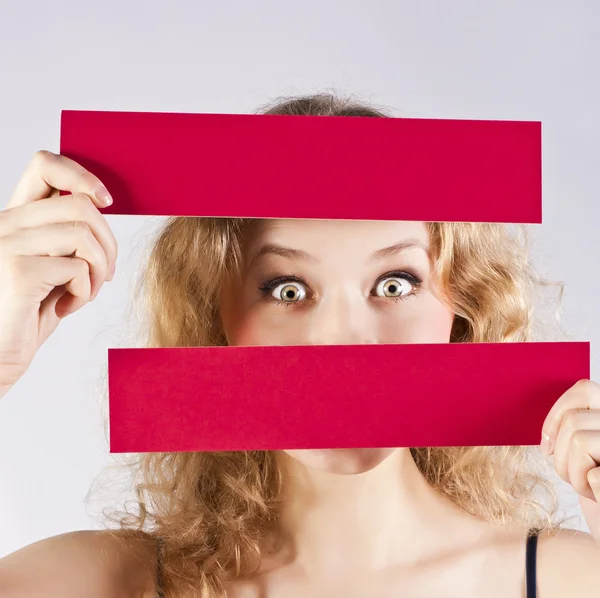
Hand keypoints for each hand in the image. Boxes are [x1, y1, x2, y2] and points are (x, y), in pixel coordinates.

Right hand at [0, 150, 117, 397]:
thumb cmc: (26, 314)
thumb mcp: (52, 268)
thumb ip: (68, 239)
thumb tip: (103, 208)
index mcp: (15, 218)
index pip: (44, 165)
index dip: (82, 174)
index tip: (108, 201)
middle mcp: (6, 224)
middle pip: (81, 203)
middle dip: (109, 242)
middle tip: (105, 273)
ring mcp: (8, 245)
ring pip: (84, 234)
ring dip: (99, 269)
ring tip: (85, 292)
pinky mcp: (18, 271)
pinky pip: (78, 268)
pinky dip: (85, 292)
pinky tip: (65, 307)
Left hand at [541, 378, 599, 539]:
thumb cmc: (597, 491)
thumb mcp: (584, 450)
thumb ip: (574, 425)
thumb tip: (523, 399)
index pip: (584, 388)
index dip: (557, 412)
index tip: (547, 443)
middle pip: (573, 418)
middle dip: (559, 449)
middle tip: (571, 472)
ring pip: (576, 437)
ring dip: (569, 468)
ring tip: (586, 484)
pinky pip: (590, 467)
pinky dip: (583, 484)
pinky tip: (597, 496)